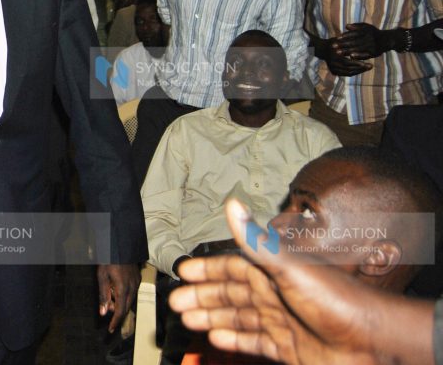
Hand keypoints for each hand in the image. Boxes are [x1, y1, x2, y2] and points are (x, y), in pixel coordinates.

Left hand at [96, 263, 139, 332]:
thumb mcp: (102, 277)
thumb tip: (103, 312)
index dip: (115, 321)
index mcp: (123, 288)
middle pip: (126, 307)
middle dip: (117, 312)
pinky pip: (132, 292)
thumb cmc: (108, 260)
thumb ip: (104, 295)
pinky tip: (116, 290)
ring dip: (120, 303)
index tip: (111, 329)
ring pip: (129, 299)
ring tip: (110, 298)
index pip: (120, 310)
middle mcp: (133, 287)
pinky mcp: (138, 278)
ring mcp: (137, 282)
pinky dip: (124, 295)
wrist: (119, 245)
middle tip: (108, 313)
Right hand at [168, 199, 420, 364]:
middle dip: (202, 296)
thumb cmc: (336, 301)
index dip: (207, 269)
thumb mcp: (289, 267)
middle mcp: (274, 294)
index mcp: (271, 271)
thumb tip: (232, 204)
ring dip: (213, 317)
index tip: (184, 271)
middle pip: (229, 293)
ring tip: (189, 320)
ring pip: (237, 317)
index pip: (231, 267)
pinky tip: (218, 339)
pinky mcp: (288, 346)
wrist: (372, 341)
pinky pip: (254, 341)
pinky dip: (235, 340)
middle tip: (177, 302)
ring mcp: (281, 320)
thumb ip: (256, 240)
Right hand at [313, 35, 371, 75]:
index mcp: (333, 56)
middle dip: (361, 68)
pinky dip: (354, 72)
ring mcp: (333, 69)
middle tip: (371, 66)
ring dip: (359, 71)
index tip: (368, 63)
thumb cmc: (334, 42)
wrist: (322, 49)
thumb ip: (349, 42)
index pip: (347, 62)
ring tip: (367, 68)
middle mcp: (332, 64)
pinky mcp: (334, 72)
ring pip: (348, 72)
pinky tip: (361, 69)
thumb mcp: (340, 40)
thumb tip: (363, 45)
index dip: (358, 63)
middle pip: (349, 68)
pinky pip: (346, 74)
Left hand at [332, 23, 396, 60]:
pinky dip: (358, 56)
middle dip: (343, 45)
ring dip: (347, 51)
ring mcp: (372, 46)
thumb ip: (356, 26)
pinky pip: (365, 55)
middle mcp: (369, 38)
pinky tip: (351, 57)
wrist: (388, 40)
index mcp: (366, 31)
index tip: (336, 38)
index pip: (354, 34)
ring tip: (338, 53)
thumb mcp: (367, 27)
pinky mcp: (374, 53)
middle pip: (354, 42)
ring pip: (358, 49)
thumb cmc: (374, 32)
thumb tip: (346, 26)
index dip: (345, 36)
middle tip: (333, 46)